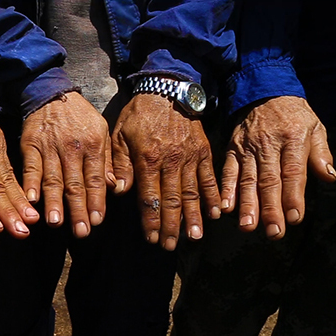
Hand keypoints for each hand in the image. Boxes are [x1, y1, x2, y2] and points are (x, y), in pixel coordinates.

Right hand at [20, 91, 110, 237]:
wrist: (52, 93)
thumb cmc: (80, 117)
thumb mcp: (102, 132)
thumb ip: (107, 161)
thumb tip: (115, 188)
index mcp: (94, 146)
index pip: (95, 179)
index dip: (96, 201)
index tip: (96, 221)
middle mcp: (73, 148)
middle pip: (75, 184)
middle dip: (77, 210)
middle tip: (80, 232)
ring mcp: (50, 147)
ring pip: (53, 178)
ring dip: (54, 202)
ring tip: (55, 222)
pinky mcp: (30, 144)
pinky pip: (30, 167)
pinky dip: (30, 183)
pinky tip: (31, 199)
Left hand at [112, 94, 220, 249]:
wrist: (168, 89)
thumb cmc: (138, 114)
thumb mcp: (119, 135)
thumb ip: (120, 164)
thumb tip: (119, 192)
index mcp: (148, 159)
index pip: (150, 197)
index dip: (152, 220)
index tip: (153, 238)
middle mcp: (171, 162)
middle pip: (172, 201)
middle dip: (171, 226)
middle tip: (170, 246)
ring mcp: (190, 157)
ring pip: (192, 193)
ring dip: (193, 218)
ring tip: (194, 238)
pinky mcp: (205, 152)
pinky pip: (210, 178)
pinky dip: (214, 196)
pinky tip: (217, 213)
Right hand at [221, 96, 335, 238]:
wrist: (263, 92)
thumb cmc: (293, 114)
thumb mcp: (315, 127)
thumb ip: (321, 153)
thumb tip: (329, 176)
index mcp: (293, 139)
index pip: (293, 172)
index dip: (293, 196)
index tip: (293, 217)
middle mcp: (268, 145)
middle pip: (269, 181)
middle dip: (270, 209)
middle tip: (273, 231)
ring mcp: (248, 149)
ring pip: (247, 180)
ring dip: (247, 205)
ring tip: (248, 226)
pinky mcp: (232, 150)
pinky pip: (228, 172)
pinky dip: (226, 190)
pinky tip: (225, 207)